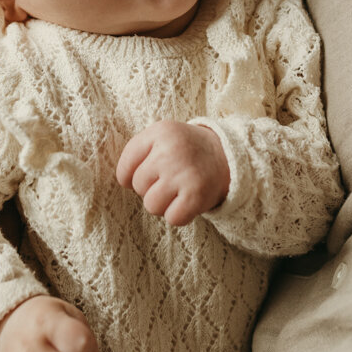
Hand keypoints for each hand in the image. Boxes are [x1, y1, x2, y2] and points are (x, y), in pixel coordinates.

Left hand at [116, 121, 230, 225]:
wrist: (228, 155)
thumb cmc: (186, 150)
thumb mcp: (163, 137)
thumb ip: (138, 152)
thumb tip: (123, 181)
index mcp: (160, 132)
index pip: (124, 169)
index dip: (131, 178)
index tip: (148, 174)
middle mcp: (170, 151)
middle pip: (138, 187)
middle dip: (152, 188)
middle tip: (172, 178)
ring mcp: (184, 173)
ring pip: (152, 206)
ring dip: (164, 204)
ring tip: (179, 190)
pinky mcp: (196, 195)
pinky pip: (172, 218)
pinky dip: (180, 215)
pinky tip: (189, 200)